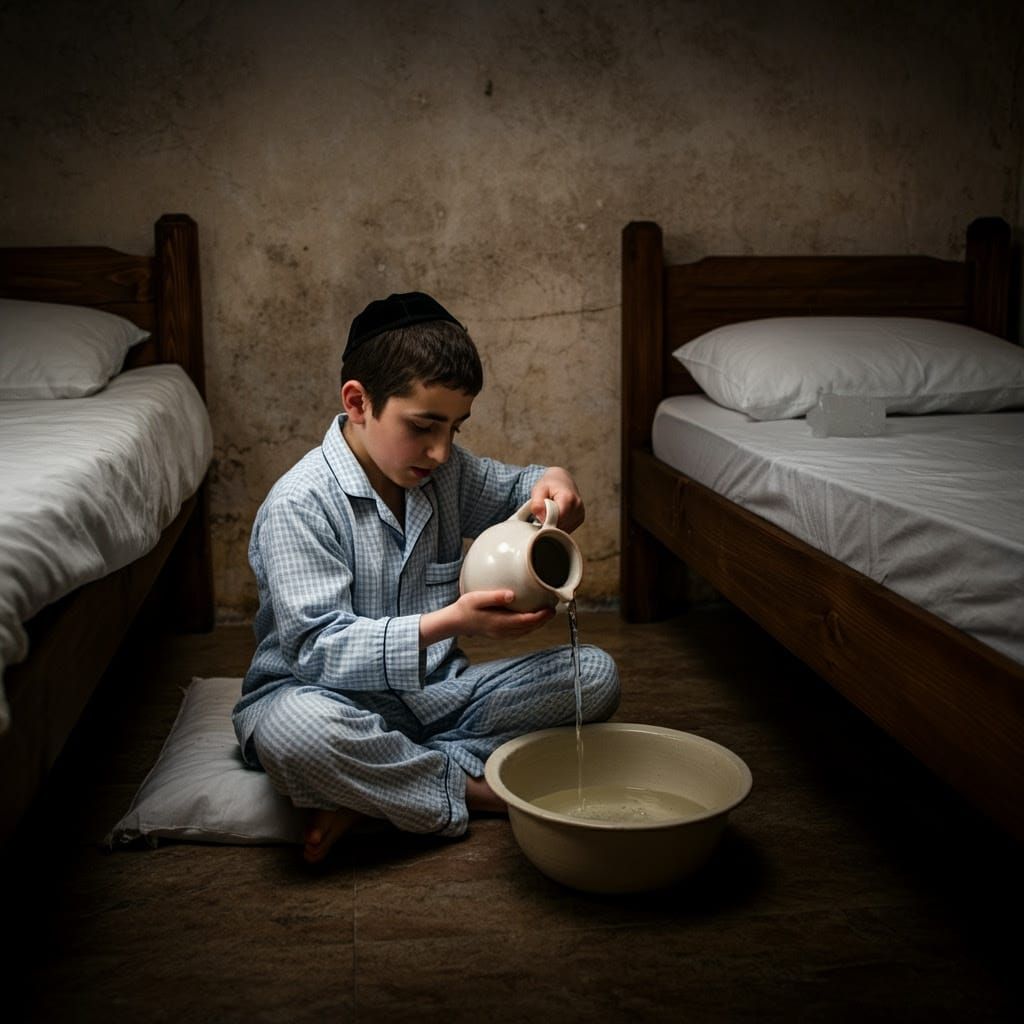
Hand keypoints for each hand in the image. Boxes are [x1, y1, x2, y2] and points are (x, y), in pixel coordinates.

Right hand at [419, 590, 554, 646]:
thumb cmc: (464, 608)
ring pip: (525, 631)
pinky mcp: (499, 633)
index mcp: (500, 622)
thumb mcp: (476, 598)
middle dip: (543, 620)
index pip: (526, 621)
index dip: (541, 616)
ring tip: (546, 613)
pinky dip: (528, 626)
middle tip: (553, 609)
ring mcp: (501, 634)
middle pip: (529, 628)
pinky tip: (531, 619)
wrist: (454, 622)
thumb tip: (512, 595)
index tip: (551, 609)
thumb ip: (494, 597)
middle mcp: (503, 631)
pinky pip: (519, 632)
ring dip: (537, 624)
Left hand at [530, 467, 584, 532]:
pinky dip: (559, 525)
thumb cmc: (549, 485)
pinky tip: (557, 515)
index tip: (540, 517)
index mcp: (568, 498)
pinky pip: (567, 528)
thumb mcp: (538, 490)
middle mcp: (577, 506)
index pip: (558, 519)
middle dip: (550, 523)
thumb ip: (537, 504)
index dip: (547, 521)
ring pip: (564, 529)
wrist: (561, 480)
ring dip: (555, 524)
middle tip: (544, 512)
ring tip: (551, 512)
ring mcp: (580, 513)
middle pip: (561, 525)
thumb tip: (542, 519)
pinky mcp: (580, 519)